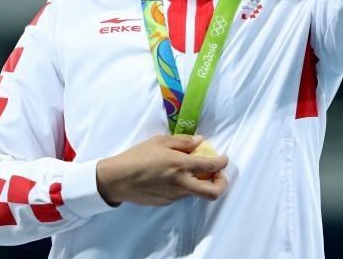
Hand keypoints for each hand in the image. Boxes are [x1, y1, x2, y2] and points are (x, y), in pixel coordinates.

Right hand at [96, 134, 229, 205]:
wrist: (118, 179)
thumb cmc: (137, 156)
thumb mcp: (159, 141)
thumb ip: (182, 141)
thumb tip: (199, 141)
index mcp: (181, 165)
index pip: (211, 166)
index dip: (222, 162)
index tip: (224, 159)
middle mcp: (181, 183)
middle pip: (213, 192)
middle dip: (222, 184)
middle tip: (218, 175)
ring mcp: (174, 195)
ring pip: (196, 193)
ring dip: (200, 184)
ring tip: (191, 172)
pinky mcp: (166, 202)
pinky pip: (181, 195)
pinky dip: (184, 186)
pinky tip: (172, 178)